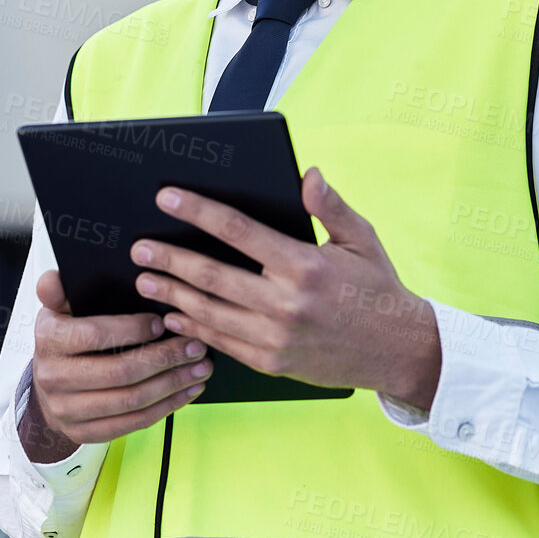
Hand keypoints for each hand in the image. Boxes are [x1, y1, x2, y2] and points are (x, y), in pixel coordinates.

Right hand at [18, 270, 211, 462]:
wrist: (46, 386)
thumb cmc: (63, 339)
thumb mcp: (57, 307)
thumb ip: (58, 288)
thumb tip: (57, 278)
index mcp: (48, 339)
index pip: (96, 334)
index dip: (133, 330)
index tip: (163, 323)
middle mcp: (53, 377)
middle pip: (120, 372)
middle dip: (165, 358)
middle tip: (195, 346)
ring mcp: (67, 410)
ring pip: (131, 401)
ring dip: (172, 384)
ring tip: (199, 368)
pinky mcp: (84, 432)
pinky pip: (133, 423)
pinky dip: (166, 407)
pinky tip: (186, 391)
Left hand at [131, 167, 441, 407]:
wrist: (399, 351)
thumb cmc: (378, 289)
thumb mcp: (362, 239)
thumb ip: (330, 206)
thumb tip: (308, 174)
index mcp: (305, 266)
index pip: (238, 231)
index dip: (198, 211)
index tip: (167, 197)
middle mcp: (286, 304)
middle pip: (212, 277)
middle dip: (169, 259)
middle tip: (139, 247)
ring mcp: (276, 338)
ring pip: (210, 313)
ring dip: (172, 296)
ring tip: (145, 280)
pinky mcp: (272, 363)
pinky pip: (222, 343)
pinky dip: (194, 329)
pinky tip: (173, 317)